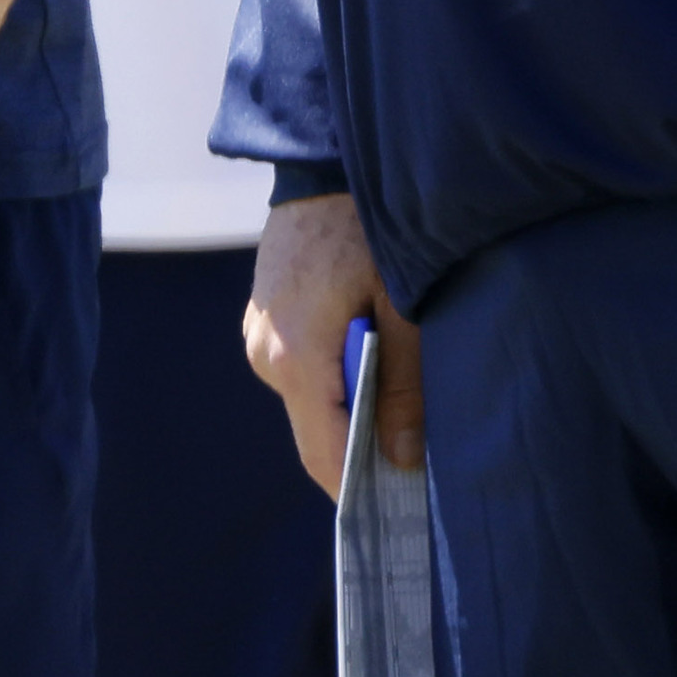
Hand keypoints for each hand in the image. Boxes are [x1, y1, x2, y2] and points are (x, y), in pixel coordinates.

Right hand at [247, 191, 416, 497]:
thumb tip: (401, 461)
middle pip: (315, 435)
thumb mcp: (405, 304)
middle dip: (361, 459)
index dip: (361, 491)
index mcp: (294, 356)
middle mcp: (265, 354)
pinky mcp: (266, 320)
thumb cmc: (371, 224)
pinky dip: (338, 385)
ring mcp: (259, 337)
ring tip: (406, 422)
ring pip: (310, 404)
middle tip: (416, 477)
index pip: (325, 454)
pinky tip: (379, 374)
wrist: (325, 157)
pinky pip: (303, 374)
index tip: (399, 520)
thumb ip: (405, 385)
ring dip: (352, 417)